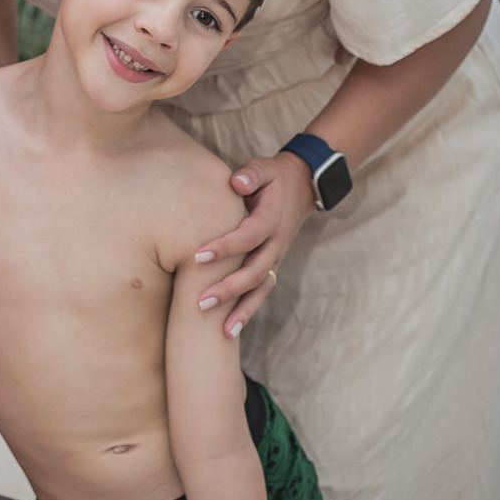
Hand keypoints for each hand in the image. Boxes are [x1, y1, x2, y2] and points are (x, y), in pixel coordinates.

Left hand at [194, 152, 315, 337]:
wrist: (302, 187)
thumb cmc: (273, 178)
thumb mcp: (263, 169)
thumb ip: (250, 175)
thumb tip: (236, 183)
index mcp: (270, 219)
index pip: (247, 237)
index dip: (225, 247)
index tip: (197, 256)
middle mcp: (276, 243)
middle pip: (254, 272)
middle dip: (228, 289)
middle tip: (200, 302)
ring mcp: (276, 258)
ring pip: (260, 289)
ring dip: (241, 310)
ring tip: (221, 331)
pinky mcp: (272, 266)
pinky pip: (262, 293)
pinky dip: (248, 311)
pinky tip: (230, 330)